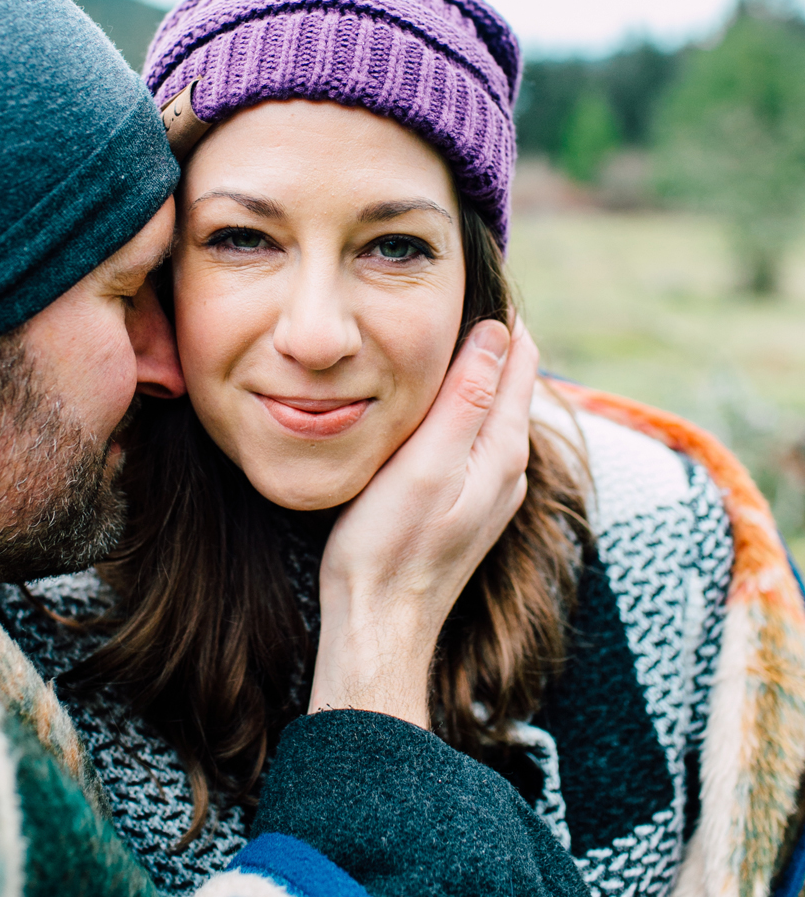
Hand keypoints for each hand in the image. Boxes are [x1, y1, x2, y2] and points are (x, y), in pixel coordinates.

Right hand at [309, 318, 536, 726]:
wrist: (379, 624)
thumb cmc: (388, 545)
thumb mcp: (423, 463)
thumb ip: (463, 398)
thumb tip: (497, 331)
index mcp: (502, 449)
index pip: (518, 355)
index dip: (496, 310)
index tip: (466, 272)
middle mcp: (508, 467)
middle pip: (507, 378)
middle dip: (485, 335)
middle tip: (447, 289)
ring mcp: (491, 489)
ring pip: (490, 409)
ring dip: (471, 371)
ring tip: (437, 330)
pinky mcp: (468, 505)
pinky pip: (473, 438)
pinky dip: (458, 407)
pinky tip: (429, 402)